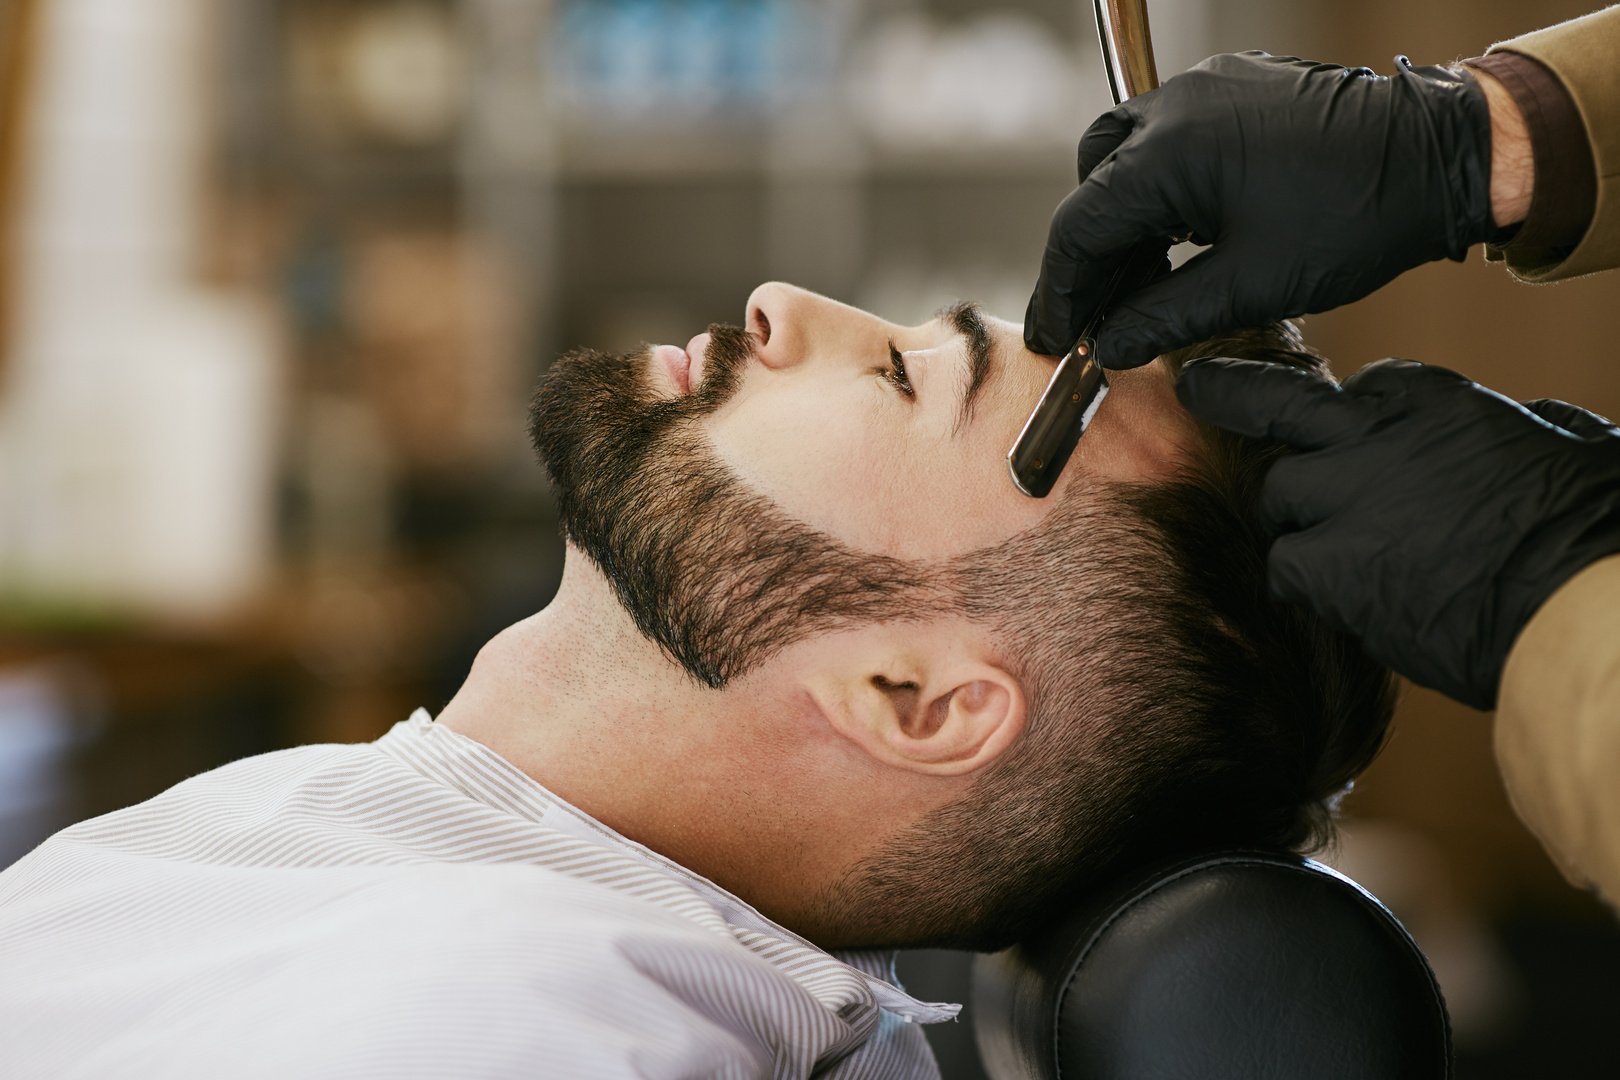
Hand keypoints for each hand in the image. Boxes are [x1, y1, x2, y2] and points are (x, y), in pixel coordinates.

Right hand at [1026, 52, 1498, 368]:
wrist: (1440, 156)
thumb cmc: (1355, 217)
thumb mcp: (1250, 286)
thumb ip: (1163, 319)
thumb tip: (1110, 347)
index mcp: (1169, 151)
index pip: (1079, 227)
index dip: (1061, 292)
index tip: (1058, 338)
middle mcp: (1176, 105)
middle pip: (1093, 186)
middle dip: (1089, 257)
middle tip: (1097, 319)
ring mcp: (1206, 88)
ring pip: (1125, 157)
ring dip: (1124, 222)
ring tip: (1141, 287)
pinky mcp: (1235, 87)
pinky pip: (1170, 137)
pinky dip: (1160, 190)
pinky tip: (1181, 239)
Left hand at [1175, 357, 1619, 709]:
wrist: (1576, 603)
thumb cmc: (1591, 528)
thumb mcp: (1570, 446)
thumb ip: (1531, 426)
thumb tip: (1539, 420)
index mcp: (1439, 401)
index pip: (1364, 388)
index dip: (1353, 419)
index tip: (1354, 438)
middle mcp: (1378, 437)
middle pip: (1280, 410)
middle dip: (1236, 396)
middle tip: (1197, 387)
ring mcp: (1345, 497)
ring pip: (1280, 495)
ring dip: (1300, 524)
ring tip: (1345, 558)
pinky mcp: (1328, 564)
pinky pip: (1284, 565)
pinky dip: (1304, 583)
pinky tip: (1342, 600)